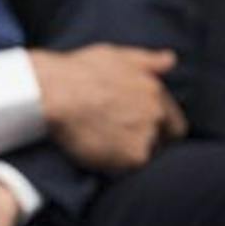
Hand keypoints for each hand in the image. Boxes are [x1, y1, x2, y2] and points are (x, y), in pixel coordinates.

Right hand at [29, 44, 186, 172]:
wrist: (52, 93)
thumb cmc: (77, 71)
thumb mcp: (115, 56)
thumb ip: (146, 60)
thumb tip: (170, 59)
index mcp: (154, 90)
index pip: (171, 121)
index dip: (156, 129)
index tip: (137, 131)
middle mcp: (157, 113)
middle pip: (162, 140)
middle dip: (145, 142)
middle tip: (117, 142)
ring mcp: (148, 135)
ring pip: (144, 155)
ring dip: (126, 153)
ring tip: (99, 147)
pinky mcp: (134, 157)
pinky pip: (127, 169)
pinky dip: (112, 165)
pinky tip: (93, 154)